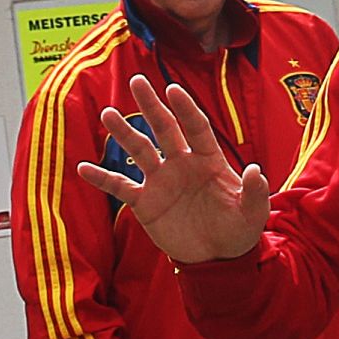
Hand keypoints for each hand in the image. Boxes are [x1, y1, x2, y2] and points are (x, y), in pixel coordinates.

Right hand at [77, 75, 269, 262]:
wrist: (217, 257)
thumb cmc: (238, 230)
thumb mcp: (253, 213)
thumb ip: (255, 191)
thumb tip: (255, 170)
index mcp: (209, 160)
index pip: (196, 128)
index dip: (185, 109)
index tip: (173, 90)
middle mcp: (182, 164)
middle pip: (164, 128)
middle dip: (151, 105)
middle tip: (137, 81)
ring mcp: (161, 181)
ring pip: (139, 150)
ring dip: (123, 133)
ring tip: (107, 114)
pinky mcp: (145, 202)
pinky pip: (120, 186)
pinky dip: (102, 178)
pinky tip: (83, 168)